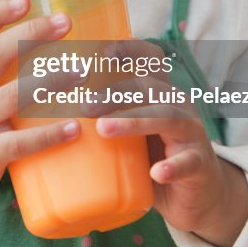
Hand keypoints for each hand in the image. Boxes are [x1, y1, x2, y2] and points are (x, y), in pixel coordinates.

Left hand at [91, 40, 247, 246]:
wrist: (196, 196)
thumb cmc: (154, 155)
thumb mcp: (131, 131)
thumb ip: (105, 115)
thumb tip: (48, 105)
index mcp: (161, 92)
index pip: (151, 60)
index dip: (129, 50)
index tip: (99, 52)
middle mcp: (179, 105)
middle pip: (150, 87)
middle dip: (116, 92)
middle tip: (84, 105)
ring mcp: (192, 134)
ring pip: (167, 118)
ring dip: (135, 121)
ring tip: (105, 130)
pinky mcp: (199, 165)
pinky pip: (187, 163)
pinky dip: (172, 166)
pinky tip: (156, 172)